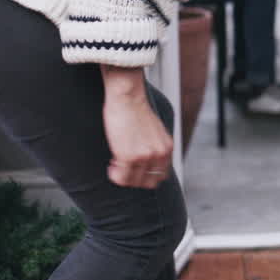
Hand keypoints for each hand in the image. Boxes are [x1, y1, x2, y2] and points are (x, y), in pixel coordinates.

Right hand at [100, 65, 171, 188]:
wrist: (128, 98)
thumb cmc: (137, 110)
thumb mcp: (156, 131)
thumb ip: (155, 146)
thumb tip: (147, 159)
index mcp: (167, 148)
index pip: (161, 175)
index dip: (146, 175)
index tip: (137, 170)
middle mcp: (159, 155)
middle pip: (149, 182)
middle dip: (135, 179)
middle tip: (125, 170)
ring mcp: (145, 157)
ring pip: (133, 181)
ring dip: (123, 176)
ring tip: (116, 165)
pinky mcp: (129, 157)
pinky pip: (121, 178)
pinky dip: (115, 175)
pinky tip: (112, 164)